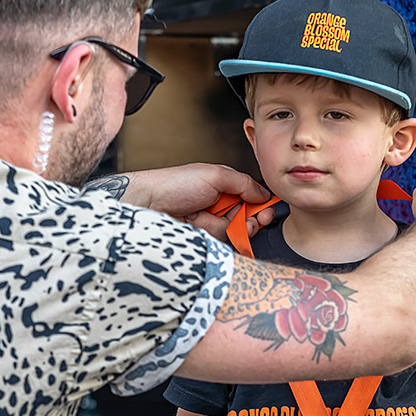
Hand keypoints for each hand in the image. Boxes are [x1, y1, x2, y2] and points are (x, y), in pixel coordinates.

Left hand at [125, 165, 275, 238]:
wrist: (148, 204)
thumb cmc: (175, 184)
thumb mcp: (214, 176)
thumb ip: (242, 183)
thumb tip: (263, 193)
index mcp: (223, 184)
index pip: (251, 196)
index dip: (262, 205)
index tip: (267, 211)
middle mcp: (219, 202)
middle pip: (248, 216)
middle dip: (254, 219)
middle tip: (254, 220)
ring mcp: (211, 220)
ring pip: (237, 230)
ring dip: (237, 228)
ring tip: (229, 223)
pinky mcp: (204, 236)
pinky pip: (222, 240)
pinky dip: (224, 237)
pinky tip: (217, 231)